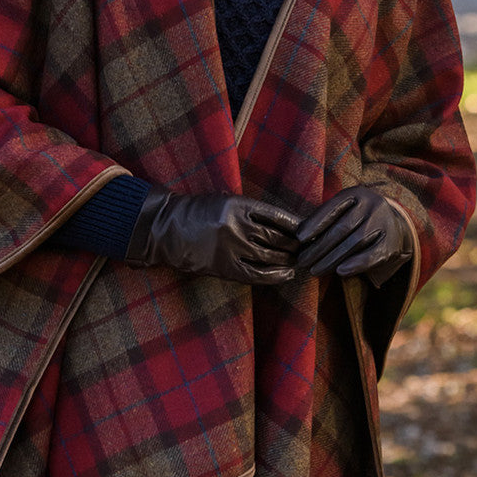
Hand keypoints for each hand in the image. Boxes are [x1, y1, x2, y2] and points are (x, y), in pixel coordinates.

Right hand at [125, 188, 300, 283]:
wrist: (166, 228)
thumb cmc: (197, 211)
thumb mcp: (225, 201)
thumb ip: (250, 210)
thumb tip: (283, 223)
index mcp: (238, 205)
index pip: (277, 216)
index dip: (296, 224)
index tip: (309, 229)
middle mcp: (238, 226)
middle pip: (278, 237)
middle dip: (296, 244)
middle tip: (309, 247)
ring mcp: (231, 248)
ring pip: (270, 255)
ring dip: (289, 259)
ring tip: (300, 260)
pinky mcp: (224, 267)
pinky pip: (256, 274)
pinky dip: (275, 275)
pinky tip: (287, 274)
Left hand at [296, 187, 412, 287]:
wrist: (393, 225)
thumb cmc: (358, 217)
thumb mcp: (345, 209)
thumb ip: (326, 218)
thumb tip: (300, 236)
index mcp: (357, 193)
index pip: (332, 208)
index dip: (315, 223)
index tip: (299, 238)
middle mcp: (373, 205)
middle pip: (342, 228)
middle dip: (319, 247)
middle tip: (303, 260)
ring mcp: (384, 223)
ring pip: (355, 243)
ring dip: (332, 259)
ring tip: (315, 270)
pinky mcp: (392, 243)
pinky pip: (372, 255)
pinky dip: (355, 264)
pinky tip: (340, 272)